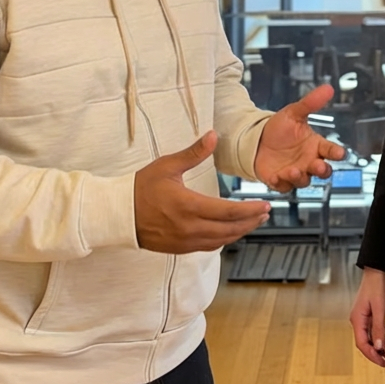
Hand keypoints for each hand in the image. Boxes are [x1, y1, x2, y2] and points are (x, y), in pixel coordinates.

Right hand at [135, 131, 271, 253]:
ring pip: (221, 240)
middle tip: (266, 213)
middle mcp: (189, 228)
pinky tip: (231, 231)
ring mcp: (185, 241)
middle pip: (229, 229)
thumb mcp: (167, 166)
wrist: (118, 214)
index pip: (228, 212)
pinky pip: (209, 246)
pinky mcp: (180, 248)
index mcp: (188, 206)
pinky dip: (224, 239)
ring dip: (240, 231)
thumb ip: (194, 152)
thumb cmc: (141, 188)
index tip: (265, 205)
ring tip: (254, 221)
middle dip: (251, 221)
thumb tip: (213, 135)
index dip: (250, 210)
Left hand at [254, 84, 346, 191]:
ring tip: (293, 170)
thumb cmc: (279, 128)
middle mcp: (308, 161)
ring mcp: (296, 172)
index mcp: (315, 145)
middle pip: (322, 171)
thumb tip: (327, 88)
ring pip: (304, 181)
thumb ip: (310, 103)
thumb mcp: (294, 113)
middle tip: (318, 165)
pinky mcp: (280, 181)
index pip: (330, 150)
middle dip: (322, 170)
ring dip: (300, 177)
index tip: (340, 153)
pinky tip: (275, 176)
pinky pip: (284, 186)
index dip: (336, 152)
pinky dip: (281, 183)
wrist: (257, 139)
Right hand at [350, 267, 384, 366]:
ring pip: (369, 336)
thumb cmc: (377, 284)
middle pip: (364, 342)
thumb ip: (378, 327)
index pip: (362, 343)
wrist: (378, 268)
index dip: (371, 355)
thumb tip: (378, 346)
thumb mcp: (379, 307)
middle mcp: (358, 319)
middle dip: (375, 353)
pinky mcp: (370, 312)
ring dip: (378, 346)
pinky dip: (380, 337)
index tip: (382, 361)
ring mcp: (363, 316)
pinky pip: (373, 329)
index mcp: (357, 319)